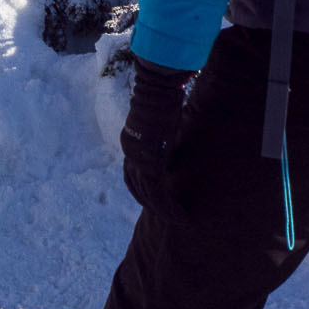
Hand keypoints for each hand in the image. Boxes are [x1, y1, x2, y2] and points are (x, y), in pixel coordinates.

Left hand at [120, 57, 192, 218]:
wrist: (157, 89)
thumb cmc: (162, 98)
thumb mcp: (161, 123)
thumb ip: (162, 141)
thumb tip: (170, 155)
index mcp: (130, 143)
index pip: (132, 173)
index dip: (143, 188)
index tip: (154, 197)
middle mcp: (130, 153)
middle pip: (136, 187)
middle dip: (149, 203)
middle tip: (165, 214)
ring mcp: (137, 159)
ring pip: (147, 195)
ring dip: (162, 210)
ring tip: (177, 219)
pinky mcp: (150, 163)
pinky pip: (158, 193)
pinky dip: (168, 206)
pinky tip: (179, 215)